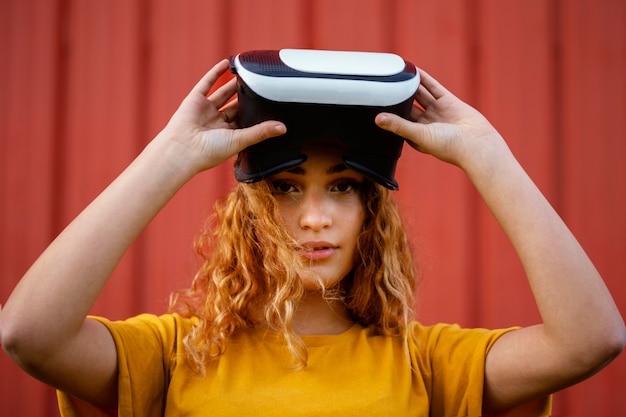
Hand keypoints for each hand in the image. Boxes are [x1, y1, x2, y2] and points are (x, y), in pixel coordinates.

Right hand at [159, 59, 285, 173]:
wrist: (182, 148)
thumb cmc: (209, 151)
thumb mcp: (240, 140)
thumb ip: (261, 132)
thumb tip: (283, 128)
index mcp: (228, 135)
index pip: (245, 121)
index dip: (256, 113)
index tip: (270, 104)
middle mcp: (217, 123)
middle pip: (235, 106)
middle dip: (246, 97)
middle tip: (261, 84)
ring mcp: (205, 110)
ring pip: (223, 93)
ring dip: (234, 84)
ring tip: (248, 73)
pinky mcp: (195, 100)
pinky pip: (206, 84)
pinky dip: (216, 73)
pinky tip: (227, 64)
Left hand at [375, 68, 505, 168]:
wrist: (478, 144)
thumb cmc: (449, 147)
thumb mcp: (419, 135)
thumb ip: (398, 125)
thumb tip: (377, 119)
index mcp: (416, 136)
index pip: (397, 121)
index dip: (388, 112)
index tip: (374, 102)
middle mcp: (425, 124)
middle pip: (407, 106)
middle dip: (396, 97)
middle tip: (382, 84)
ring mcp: (437, 112)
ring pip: (419, 95)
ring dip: (409, 85)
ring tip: (396, 74)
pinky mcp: (448, 102)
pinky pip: (433, 87)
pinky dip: (424, 79)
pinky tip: (414, 70)